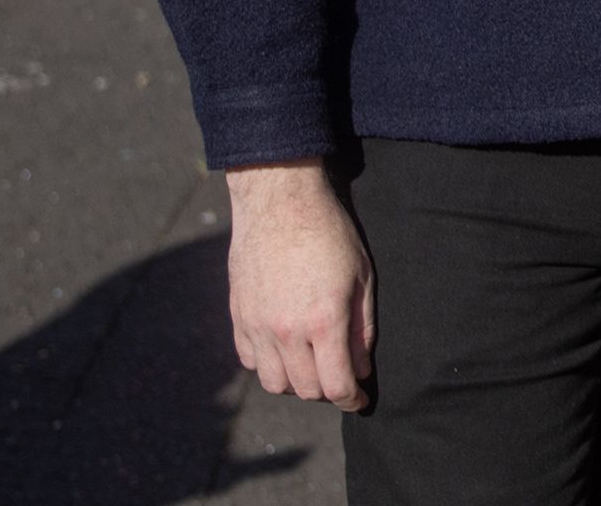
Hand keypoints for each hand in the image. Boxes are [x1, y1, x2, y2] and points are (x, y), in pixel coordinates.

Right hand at [225, 160, 374, 411]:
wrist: (280, 201)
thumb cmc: (328, 232)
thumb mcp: (361, 276)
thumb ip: (361, 327)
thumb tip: (360, 367)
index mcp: (324, 321)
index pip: (335, 386)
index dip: (350, 400)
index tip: (358, 399)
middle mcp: (286, 331)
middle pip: (305, 389)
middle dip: (327, 390)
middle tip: (339, 376)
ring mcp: (257, 325)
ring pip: (273, 381)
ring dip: (295, 381)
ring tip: (311, 363)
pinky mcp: (238, 315)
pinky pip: (249, 359)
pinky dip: (267, 362)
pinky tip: (283, 346)